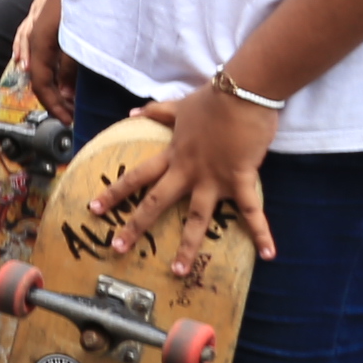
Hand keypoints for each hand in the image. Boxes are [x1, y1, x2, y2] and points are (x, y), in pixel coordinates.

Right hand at [17, 0, 72, 120]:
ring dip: (43, 80)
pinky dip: (30, 58)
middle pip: (35, 76)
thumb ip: (72, 66)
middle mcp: (31, 36)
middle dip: (51, 97)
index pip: (42, 86)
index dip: (55, 106)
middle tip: (69, 111)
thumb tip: (65, 93)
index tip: (69, 120)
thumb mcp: (80, 36)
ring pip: (30, 60)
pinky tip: (29, 61)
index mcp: (40, 44)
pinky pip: (26, 43)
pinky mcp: (36, 15)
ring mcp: (30, 24)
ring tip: (55, 94)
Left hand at [96, 84, 278, 269]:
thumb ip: (157, 112)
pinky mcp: (240, 179)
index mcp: (173, 155)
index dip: (114, 192)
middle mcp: (187, 171)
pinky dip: (262, 232)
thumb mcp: (180, 105)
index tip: (94, 208)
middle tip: (117, 248)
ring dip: (188, 246)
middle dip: (135, 226)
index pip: (136, 176)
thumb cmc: (214, 98)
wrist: (243, 91)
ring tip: (178, 271)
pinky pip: (251, 211)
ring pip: (196, 218)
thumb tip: (134, 112)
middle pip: (156, 202)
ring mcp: (213, 178)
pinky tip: (269, 254)